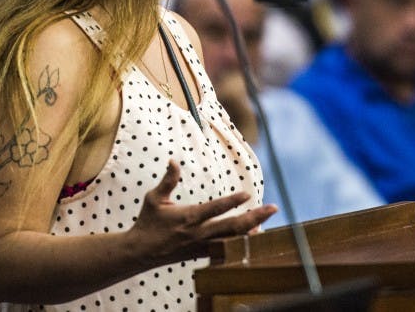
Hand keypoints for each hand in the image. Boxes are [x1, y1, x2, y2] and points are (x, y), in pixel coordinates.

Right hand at [127, 160, 276, 268]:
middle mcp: (199, 233)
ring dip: (251, 232)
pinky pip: (226, 250)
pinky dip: (240, 244)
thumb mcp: (154, 198)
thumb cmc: (148, 221)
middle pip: (233, 227)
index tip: (247, 194)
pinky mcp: (203, 254)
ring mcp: (203, 246)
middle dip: (255, 217)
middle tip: (273, 208)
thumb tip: (173, 160)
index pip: (214, 209)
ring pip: (233, 240)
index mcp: (189, 217)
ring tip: (266, 223)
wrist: (141, 252)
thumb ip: (168, 180)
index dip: (231, 202)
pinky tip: (250, 238)